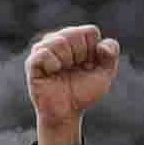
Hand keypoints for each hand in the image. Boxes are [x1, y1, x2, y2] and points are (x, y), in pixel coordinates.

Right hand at [24, 24, 123, 144]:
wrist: (67, 113)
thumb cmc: (84, 91)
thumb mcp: (105, 74)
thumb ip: (111, 55)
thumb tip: (101, 46)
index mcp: (76, 39)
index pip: (90, 32)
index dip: (93, 51)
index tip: (89, 66)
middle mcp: (58, 39)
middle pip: (75, 34)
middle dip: (80, 56)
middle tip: (74, 70)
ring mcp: (43, 49)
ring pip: (60, 41)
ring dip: (67, 61)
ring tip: (62, 72)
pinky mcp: (32, 61)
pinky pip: (44, 53)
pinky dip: (53, 65)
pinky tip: (52, 73)